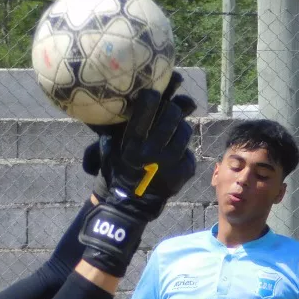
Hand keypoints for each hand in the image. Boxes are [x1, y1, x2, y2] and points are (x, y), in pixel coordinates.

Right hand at [82, 72, 196, 205]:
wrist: (129, 205)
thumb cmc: (118, 170)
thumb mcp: (110, 147)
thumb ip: (121, 125)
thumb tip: (143, 98)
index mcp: (132, 143)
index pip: (147, 107)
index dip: (153, 95)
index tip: (153, 93)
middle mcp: (152, 152)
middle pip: (172, 113)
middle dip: (172, 108)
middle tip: (169, 110)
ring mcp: (170, 163)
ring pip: (185, 130)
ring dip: (179, 128)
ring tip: (172, 134)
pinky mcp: (184, 172)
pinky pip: (189, 151)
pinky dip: (182, 152)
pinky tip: (173, 156)